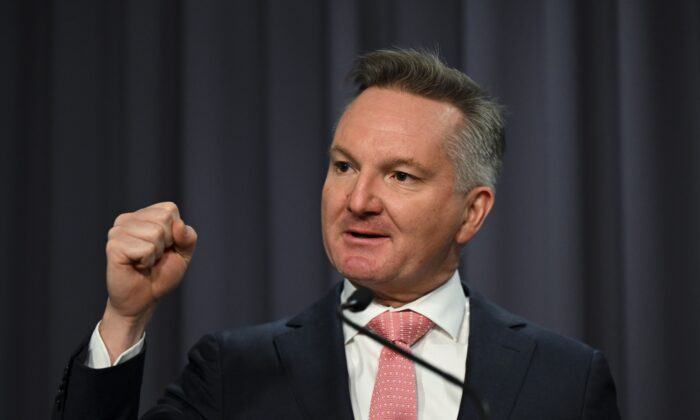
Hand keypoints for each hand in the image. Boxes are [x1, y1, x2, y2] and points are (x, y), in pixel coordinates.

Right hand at [100, 202, 196, 361]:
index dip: (174, 233)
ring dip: (155, 254)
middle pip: (163, 221)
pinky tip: (136, 266)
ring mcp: (117, 231)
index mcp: (143, 215)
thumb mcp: (183, 254)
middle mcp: (127, 219)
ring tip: (144, 262)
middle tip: (153, 257)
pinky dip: (147, 261)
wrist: (143, 300)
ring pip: (155, 234)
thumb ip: (188, 237)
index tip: (164, 248)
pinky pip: (145, 249)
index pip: (169, 209)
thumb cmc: (161, 275)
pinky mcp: (113, 246)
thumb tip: (178, 224)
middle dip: (166, 243)